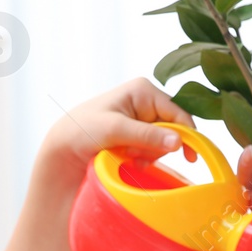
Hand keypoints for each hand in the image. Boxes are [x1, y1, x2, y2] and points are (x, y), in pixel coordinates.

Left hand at [43, 78, 197, 179]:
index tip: (189, 158)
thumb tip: (179, 142)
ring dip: (147, 154)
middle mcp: (146, 103)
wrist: (62, 149)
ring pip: (163, 143)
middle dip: (156, 146)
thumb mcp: (115, 130)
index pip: (178, 112)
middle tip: (133, 153)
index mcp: (143, 90)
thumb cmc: (82, 131)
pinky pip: (152, 151)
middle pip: (172, 129)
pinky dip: (143, 159)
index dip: (186, 134)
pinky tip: (126, 160)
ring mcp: (141, 120)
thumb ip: (147, 135)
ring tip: (124, 155)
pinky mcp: (137, 136)